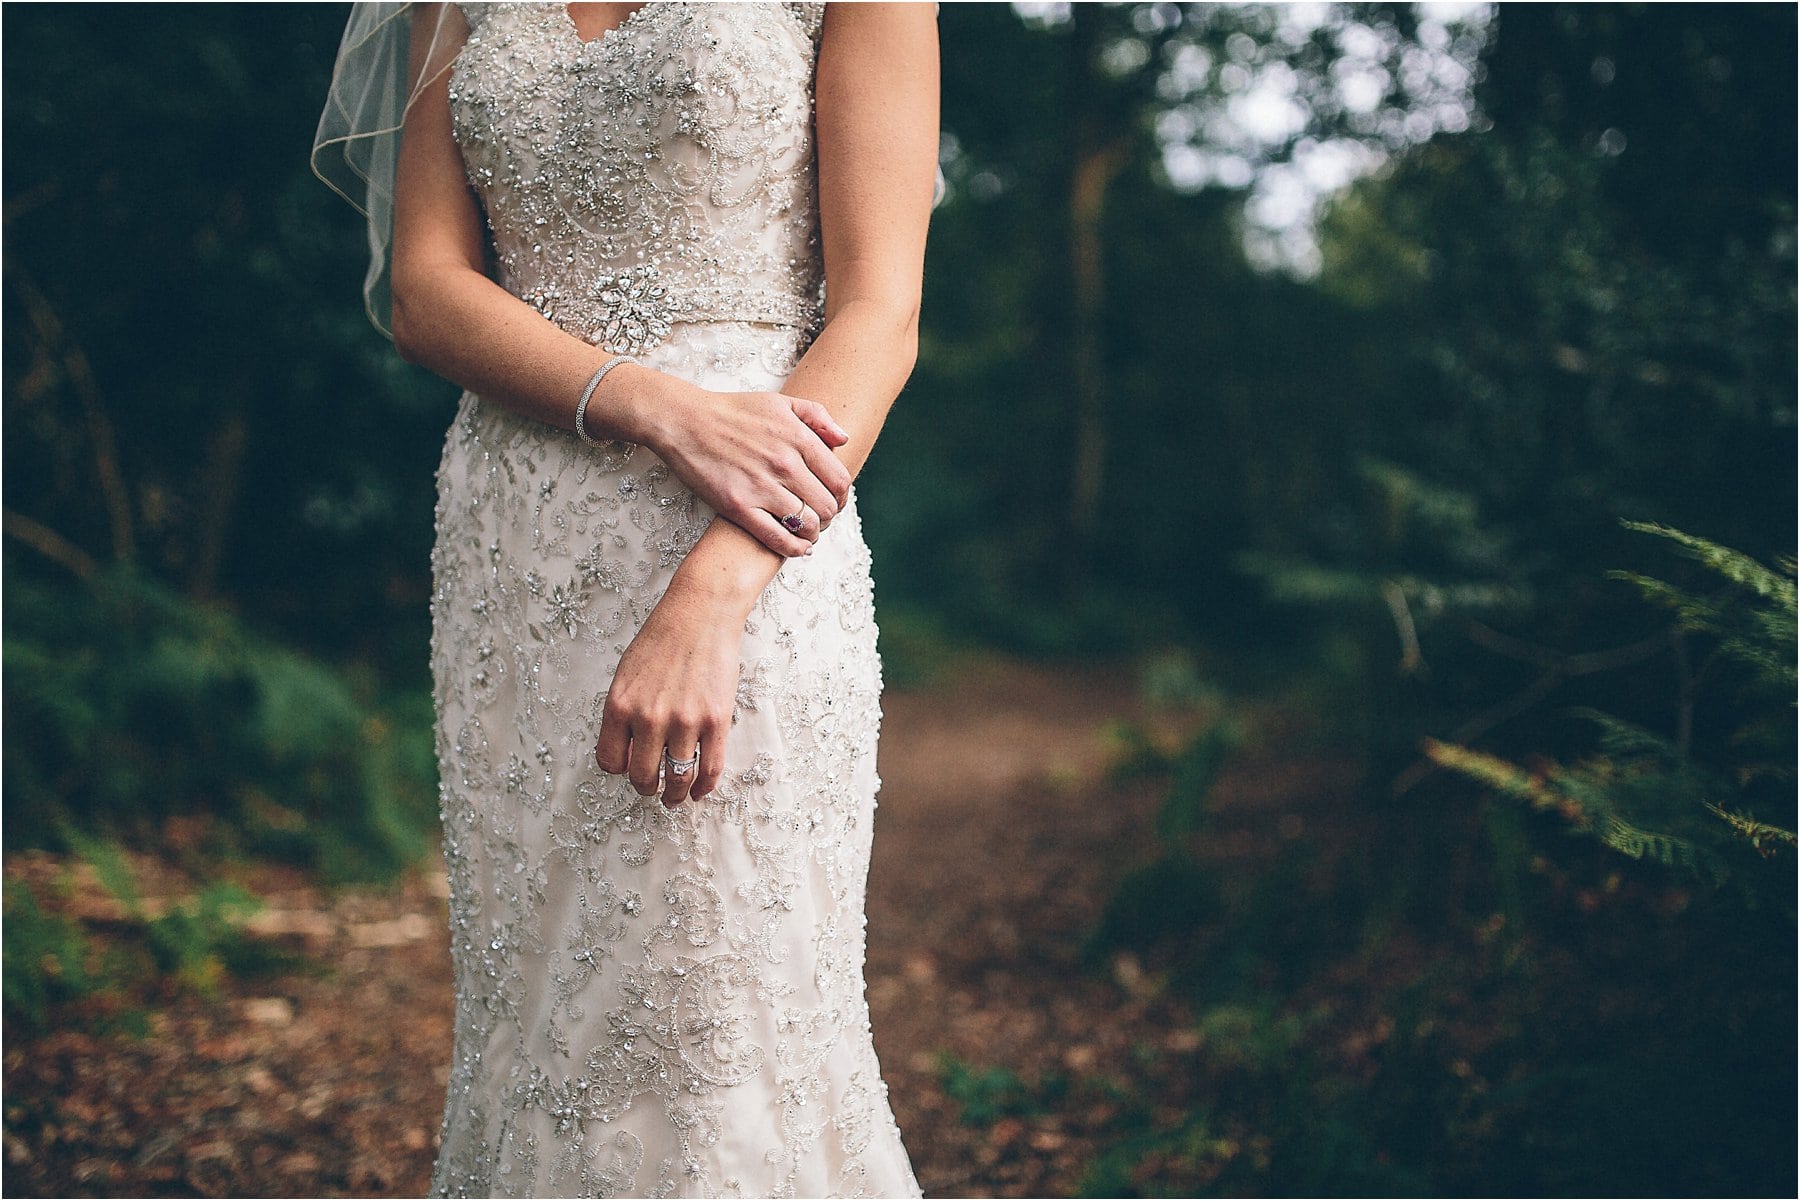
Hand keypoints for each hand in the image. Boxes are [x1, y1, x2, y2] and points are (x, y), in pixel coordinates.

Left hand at [593, 580, 741, 805]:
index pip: (610, 762)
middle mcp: (649, 718)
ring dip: (675, 795)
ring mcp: (684, 721)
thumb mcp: (626, 675)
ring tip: (675, 798)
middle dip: (647, 788)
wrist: (699, 614)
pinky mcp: (715, 720)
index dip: (620, 770)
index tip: (629, 768)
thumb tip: (630, 752)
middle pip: (643, 777)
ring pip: (677, 779)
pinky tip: (700, 791)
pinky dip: (704, 787)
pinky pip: (709, 768)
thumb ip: (623, 714)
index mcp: (619, 706)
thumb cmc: (661, 640)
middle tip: (652, 788)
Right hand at [642, 382, 852, 558]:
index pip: (840, 480)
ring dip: (813, 533)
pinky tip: (798, 547)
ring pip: (808, 524)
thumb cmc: (732, 411)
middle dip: (829, 516)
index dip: (842, 496)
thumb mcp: (779, 401)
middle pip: (828, 506)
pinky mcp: (739, 507)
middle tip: (819, 517)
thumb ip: (817, 416)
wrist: (684, 421)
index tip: (834, 500)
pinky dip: (794, 548)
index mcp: (798, 438)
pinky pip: (777, 538)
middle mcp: (784, 464)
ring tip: (807, 530)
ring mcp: (761, 487)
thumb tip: (843, 440)